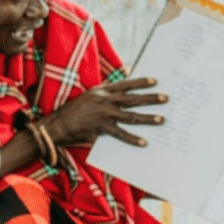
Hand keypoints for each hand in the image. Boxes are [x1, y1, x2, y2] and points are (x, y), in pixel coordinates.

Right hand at [43, 77, 167, 147]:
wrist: (58, 125)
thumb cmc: (72, 112)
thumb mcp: (88, 98)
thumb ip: (103, 96)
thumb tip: (120, 96)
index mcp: (102, 91)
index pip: (126, 84)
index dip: (141, 82)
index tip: (155, 81)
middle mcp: (105, 100)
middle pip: (133, 99)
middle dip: (151, 98)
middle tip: (166, 98)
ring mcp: (104, 114)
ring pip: (131, 116)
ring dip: (148, 118)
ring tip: (161, 120)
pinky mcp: (102, 128)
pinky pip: (121, 134)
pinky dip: (133, 139)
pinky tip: (144, 142)